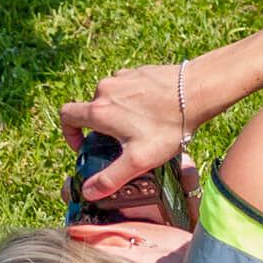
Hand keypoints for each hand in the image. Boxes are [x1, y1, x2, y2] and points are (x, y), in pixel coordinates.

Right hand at [60, 63, 183, 201]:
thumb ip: (111, 178)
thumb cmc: (168, 125)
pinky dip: (132, 99)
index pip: (66, 116)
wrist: (196, 91)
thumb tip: (89, 192)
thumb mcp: (139, 159)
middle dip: (100, 126)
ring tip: (140, 127)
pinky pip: (127, 87)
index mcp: (99, 110)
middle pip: (90, 108)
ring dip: (117, 111)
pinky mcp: (140, 71)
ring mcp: (123, 77)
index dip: (69, 133)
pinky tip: (152, 111)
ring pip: (110, 97)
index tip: (83, 145)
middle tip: (119, 142)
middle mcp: (106, 89)